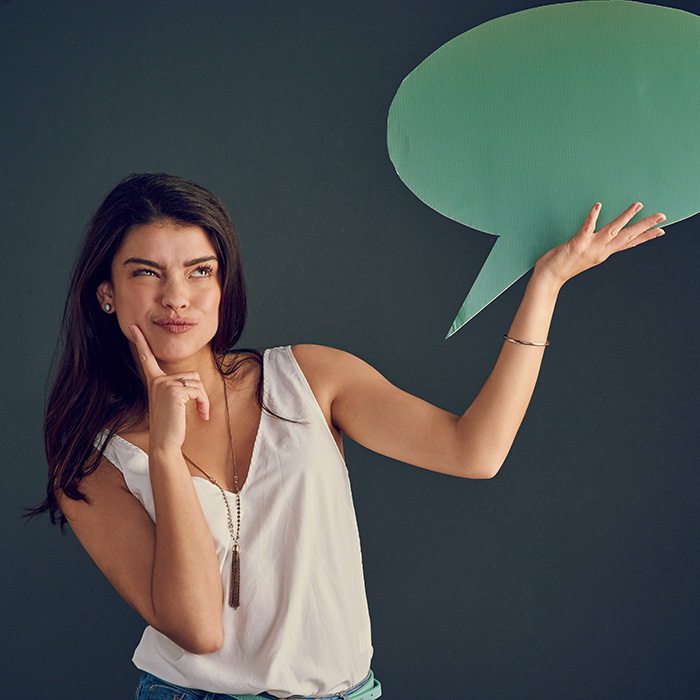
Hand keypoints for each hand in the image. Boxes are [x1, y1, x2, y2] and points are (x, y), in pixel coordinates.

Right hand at [129, 325, 209, 450]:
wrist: (165, 443)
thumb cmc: (170, 426)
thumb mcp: (170, 403)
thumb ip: (175, 388)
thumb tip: (190, 381)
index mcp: (154, 382)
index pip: (147, 358)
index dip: (141, 342)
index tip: (134, 327)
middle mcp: (157, 381)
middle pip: (191, 375)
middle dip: (199, 393)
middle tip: (199, 409)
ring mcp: (164, 385)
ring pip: (196, 382)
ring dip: (203, 399)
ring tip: (200, 412)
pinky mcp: (174, 391)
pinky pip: (198, 391)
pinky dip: (204, 403)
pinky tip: (201, 415)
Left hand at [534, 202, 665, 287]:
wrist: (549, 278)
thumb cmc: (563, 265)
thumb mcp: (585, 257)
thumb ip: (595, 247)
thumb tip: (603, 238)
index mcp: (603, 254)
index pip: (628, 243)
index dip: (646, 237)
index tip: (662, 230)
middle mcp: (600, 252)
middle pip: (627, 236)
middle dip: (645, 225)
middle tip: (662, 216)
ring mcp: (590, 248)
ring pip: (612, 230)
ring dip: (626, 217)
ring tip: (638, 205)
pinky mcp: (577, 244)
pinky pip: (587, 227)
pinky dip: (593, 217)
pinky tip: (598, 206)